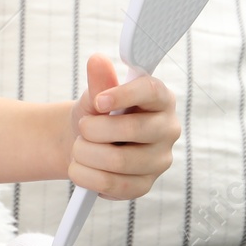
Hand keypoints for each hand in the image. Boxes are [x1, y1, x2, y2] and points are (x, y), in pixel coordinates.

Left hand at [63, 54, 179, 200]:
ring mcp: (159, 161)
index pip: (151, 91)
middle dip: (95, 129)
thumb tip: (97, 61)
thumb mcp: (95, 95)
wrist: (86, 144)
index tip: (98, 102)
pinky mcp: (145, 185)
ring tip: (79, 147)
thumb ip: (99, 82)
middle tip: (82, 128)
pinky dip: (87, 176)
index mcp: (161, 99)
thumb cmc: (97, 114)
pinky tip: (80, 167)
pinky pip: (113, 185)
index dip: (123, 95)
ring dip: (86, 153)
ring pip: (119, 161)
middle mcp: (167, 129)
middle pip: (133, 129)